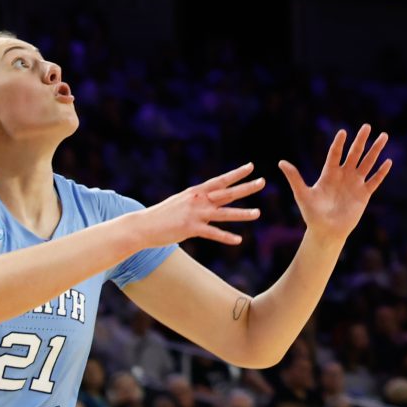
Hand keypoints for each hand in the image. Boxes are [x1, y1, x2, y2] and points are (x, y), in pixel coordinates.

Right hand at [137, 163, 263, 246]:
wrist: (143, 225)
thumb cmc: (163, 214)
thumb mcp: (182, 201)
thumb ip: (198, 200)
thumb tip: (209, 198)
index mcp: (197, 192)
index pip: (221, 180)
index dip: (236, 174)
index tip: (251, 166)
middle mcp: (198, 200)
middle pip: (227, 193)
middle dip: (246, 187)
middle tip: (263, 182)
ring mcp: (195, 214)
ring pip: (224, 213)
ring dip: (242, 213)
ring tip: (258, 213)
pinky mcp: (191, 229)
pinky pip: (213, 233)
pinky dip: (226, 237)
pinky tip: (239, 240)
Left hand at [279, 124, 392, 245]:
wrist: (326, 232)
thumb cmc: (312, 214)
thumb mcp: (302, 194)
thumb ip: (295, 178)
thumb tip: (281, 162)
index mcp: (329, 174)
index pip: (335, 154)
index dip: (339, 143)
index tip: (343, 132)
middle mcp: (343, 175)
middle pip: (354, 154)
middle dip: (361, 140)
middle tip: (367, 126)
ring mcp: (355, 184)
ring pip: (367, 163)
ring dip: (375, 150)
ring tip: (383, 136)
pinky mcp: (364, 194)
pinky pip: (374, 181)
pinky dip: (381, 172)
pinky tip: (388, 162)